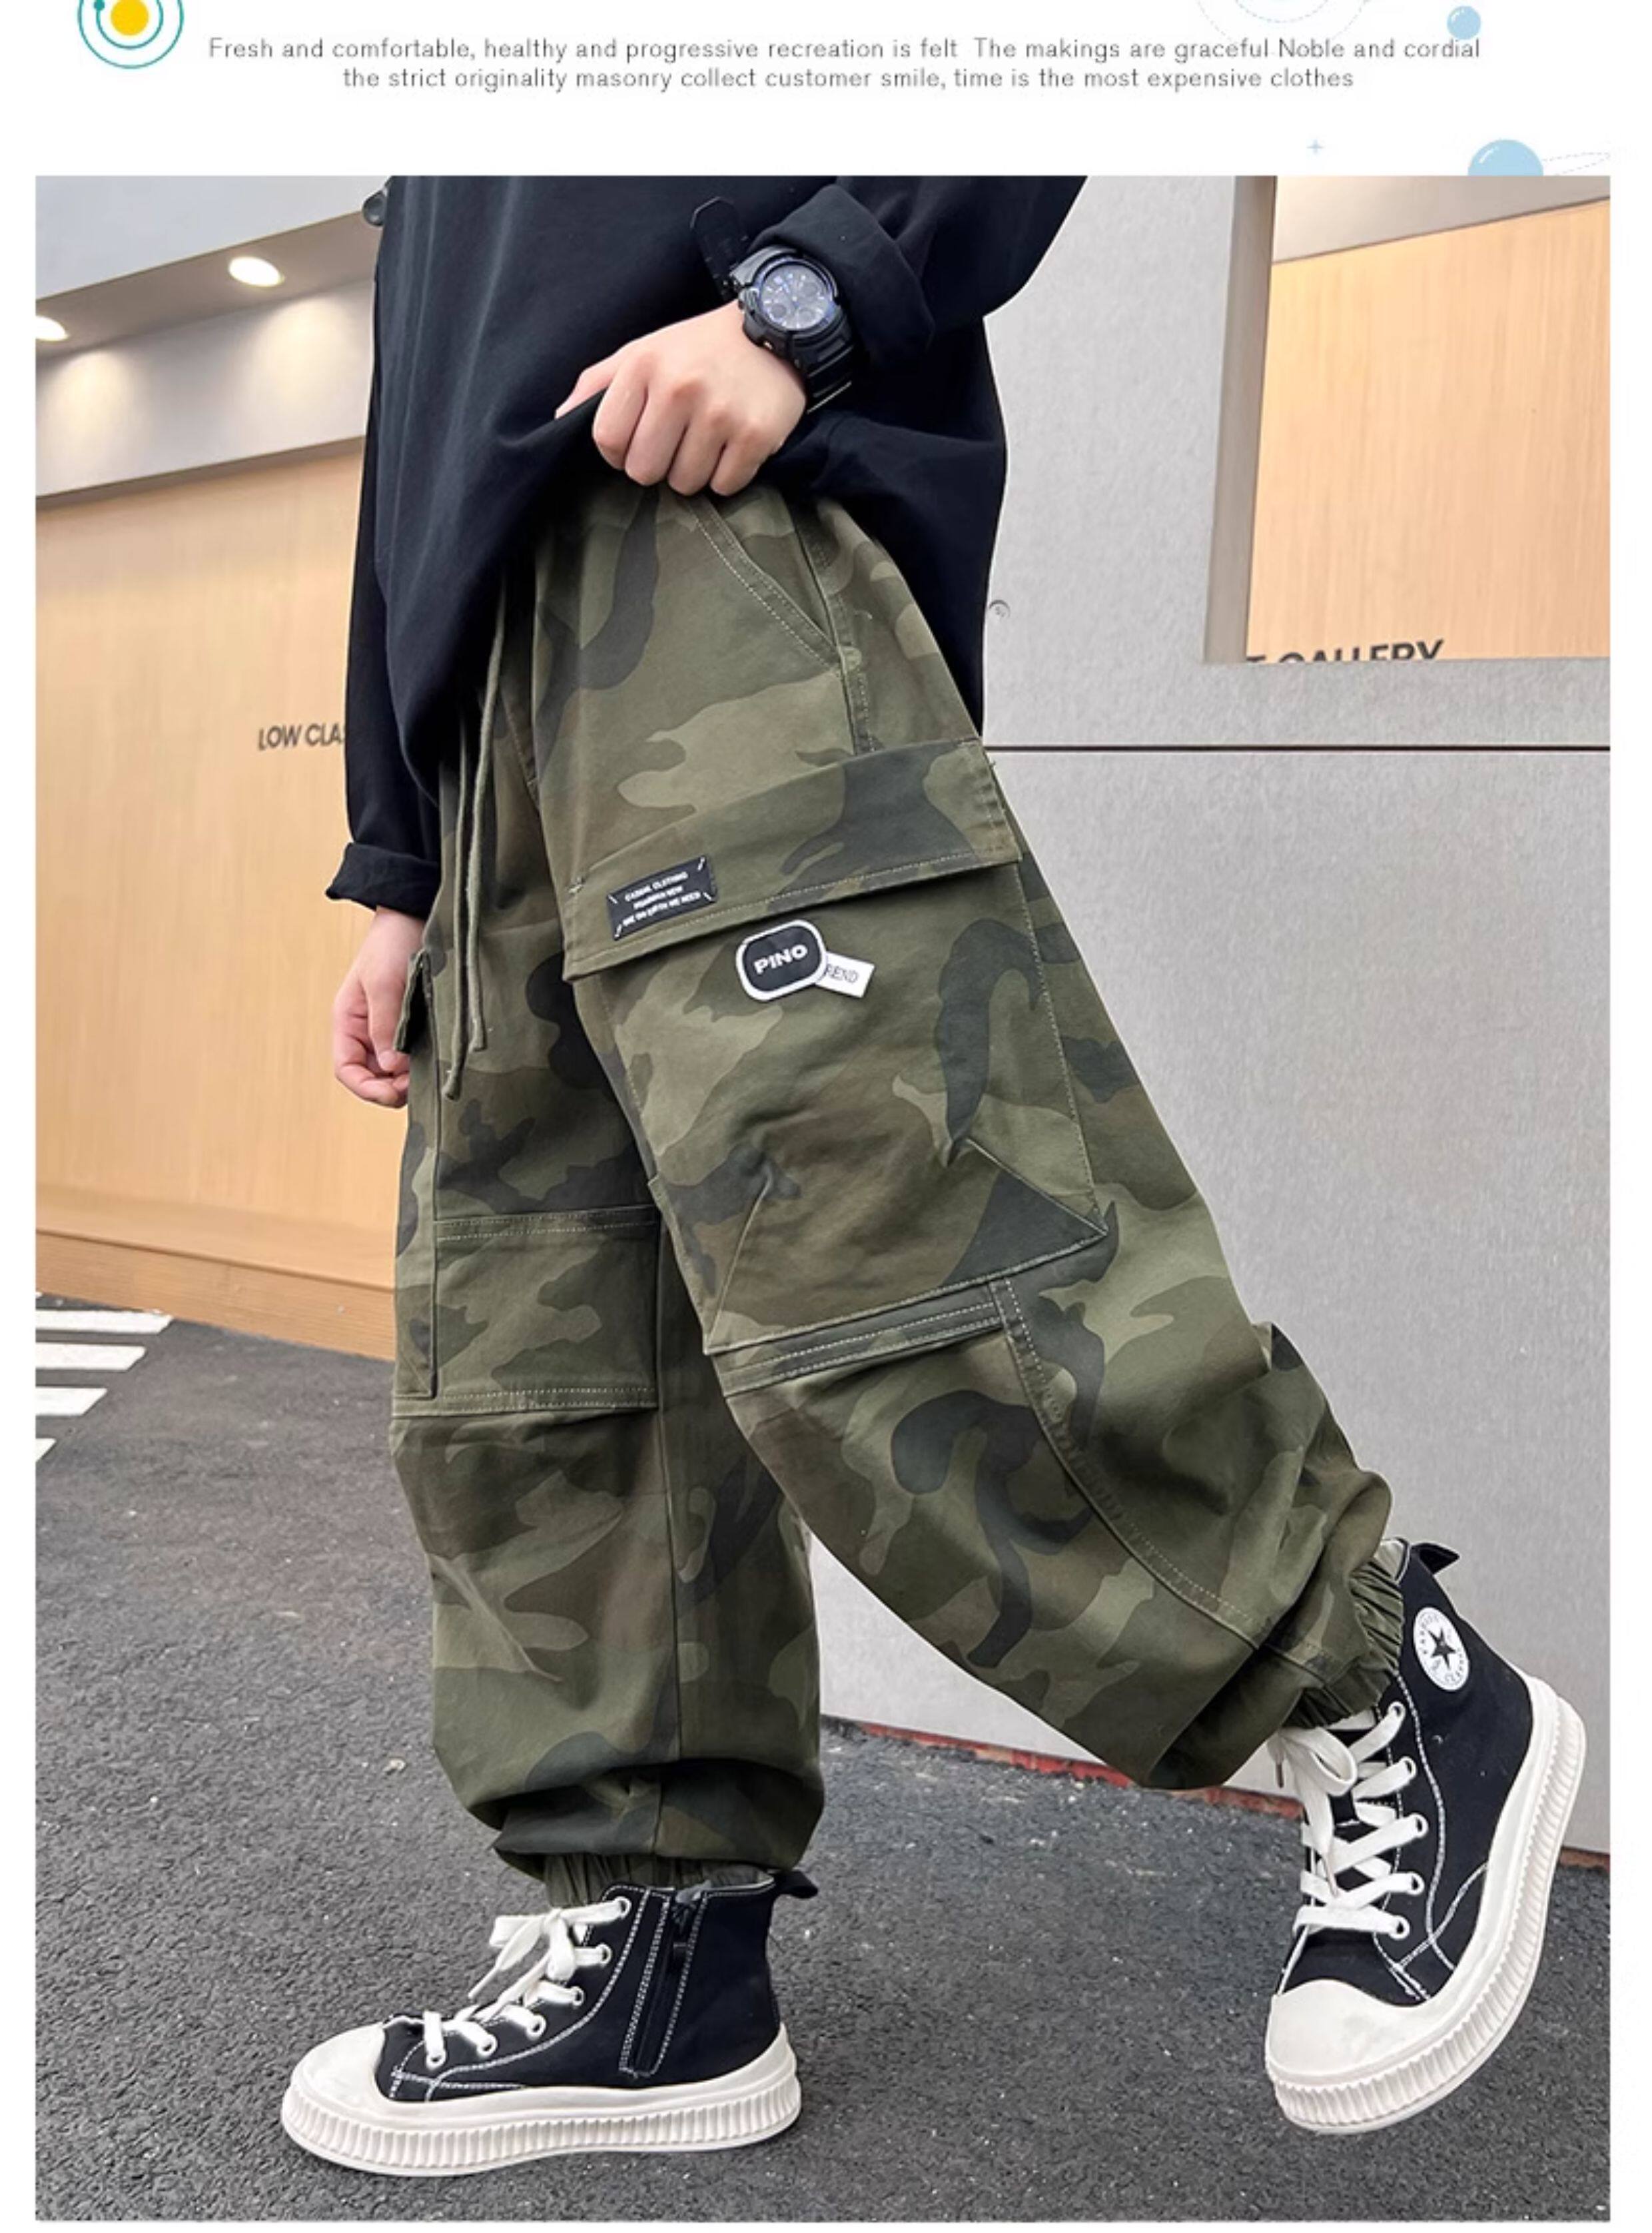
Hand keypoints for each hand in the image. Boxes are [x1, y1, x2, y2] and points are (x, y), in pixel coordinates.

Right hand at [332, 907, 425, 1107]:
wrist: (414, 916)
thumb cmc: (390, 943)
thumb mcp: (383, 983)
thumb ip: (385, 1026)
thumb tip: (391, 1068)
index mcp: (348, 1022)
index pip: (347, 1070)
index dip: (367, 1088)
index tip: (393, 1092)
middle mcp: (366, 1031)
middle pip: (372, 1077)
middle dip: (391, 1088)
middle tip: (419, 1083)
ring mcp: (390, 1030)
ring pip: (393, 1071)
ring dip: (407, 1079)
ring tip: (429, 1073)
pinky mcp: (412, 1025)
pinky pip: (412, 1056)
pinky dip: (421, 1065)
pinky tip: (436, 1061)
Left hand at [556, 302, 805, 497]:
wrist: (774, 328)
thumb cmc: (698, 349)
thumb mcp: (643, 351)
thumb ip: (597, 384)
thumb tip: (558, 420)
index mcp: (644, 365)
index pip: (608, 441)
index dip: (618, 452)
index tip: (638, 441)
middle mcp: (680, 387)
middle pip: (644, 471)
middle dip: (657, 465)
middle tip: (677, 441)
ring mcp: (720, 413)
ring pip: (684, 484)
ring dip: (693, 471)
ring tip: (707, 440)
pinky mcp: (755, 435)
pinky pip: (724, 486)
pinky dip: (727, 474)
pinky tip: (732, 445)